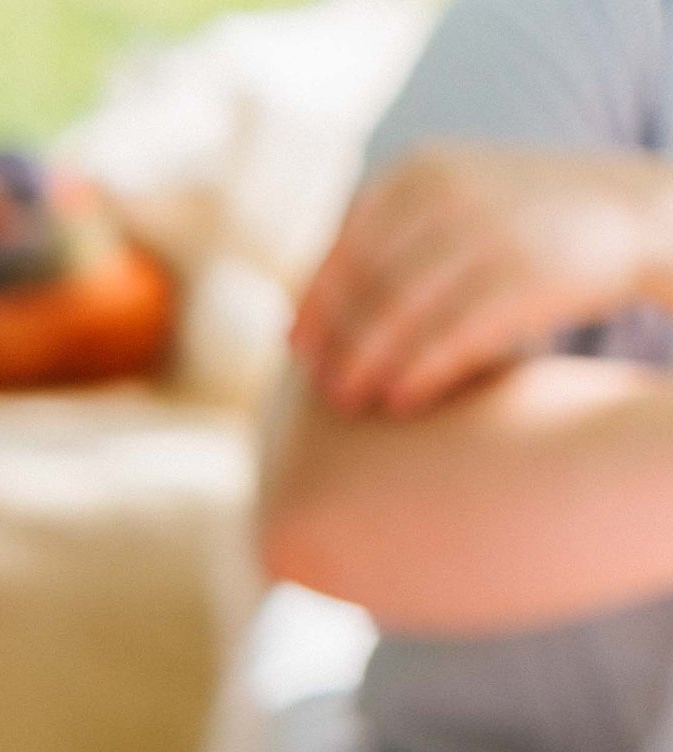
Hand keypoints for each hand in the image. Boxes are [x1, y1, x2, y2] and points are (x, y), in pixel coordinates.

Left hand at [295, 145, 672, 416]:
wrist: (635, 209)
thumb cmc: (523, 219)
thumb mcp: (450, 199)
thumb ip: (381, 241)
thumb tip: (293, 319)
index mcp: (417, 171)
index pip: (341, 248)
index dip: (316, 304)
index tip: (298, 349)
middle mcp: (446, 193)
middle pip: (363, 285)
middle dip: (337, 342)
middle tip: (323, 389)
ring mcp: (487, 231)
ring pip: (396, 314)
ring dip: (365, 365)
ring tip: (351, 402)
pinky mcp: (526, 275)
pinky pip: (450, 336)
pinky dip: (417, 373)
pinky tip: (400, 402)